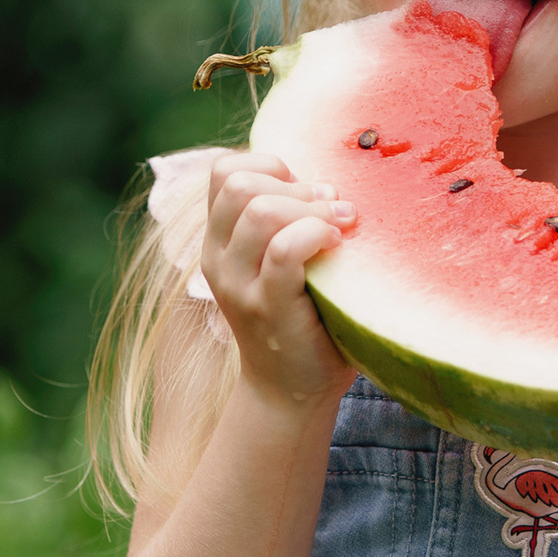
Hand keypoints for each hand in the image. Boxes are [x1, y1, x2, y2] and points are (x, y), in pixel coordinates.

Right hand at [202, 153, 358, 405]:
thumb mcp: (280, 263)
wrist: (290, 391)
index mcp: (218, 241)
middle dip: (293, 184)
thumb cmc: (300, 318)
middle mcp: (218, 260)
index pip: (223, 171)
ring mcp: (238, 285)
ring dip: (312, 208)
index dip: (268, 165)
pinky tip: (338, 243)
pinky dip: (317, 233)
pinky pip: (286, 249)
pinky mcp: (267, 308)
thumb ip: (289, 221)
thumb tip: (328, 184)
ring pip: (262, 211)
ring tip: (340, 226)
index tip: (303, 190)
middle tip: (329, 208)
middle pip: (239, 184)